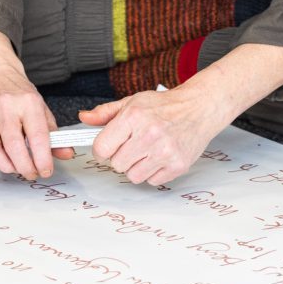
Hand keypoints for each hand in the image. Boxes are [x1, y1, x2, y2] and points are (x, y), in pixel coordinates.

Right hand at [0, 31, 73, 179]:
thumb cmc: (18, 93)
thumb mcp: (41, 108)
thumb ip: (53, 133)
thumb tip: (65, 153)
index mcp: (27, 102)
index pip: (37, 136)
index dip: (43, 159)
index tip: (46, 170)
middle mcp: (4, 106)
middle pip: (13, 146)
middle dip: (24, 167)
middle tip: (31, 172)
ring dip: (5, 166)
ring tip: (14, 168)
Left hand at [79, 86, 229, 186]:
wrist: (199, 108)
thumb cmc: (165, 106)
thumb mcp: (133, 102)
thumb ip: (106, 113)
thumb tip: (83, 118)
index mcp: (134, 117)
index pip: (102, 148)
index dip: (101, 150)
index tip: (106, 148)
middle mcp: (149, 134)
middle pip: (116, 165)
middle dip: (120, 157)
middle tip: (132, 146)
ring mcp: (165, 152)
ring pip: (133, 176)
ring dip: (136, 167)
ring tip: (146, 151)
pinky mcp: (178, 165)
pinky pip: (152, 181)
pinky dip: (153, 172)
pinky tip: (159, 156)